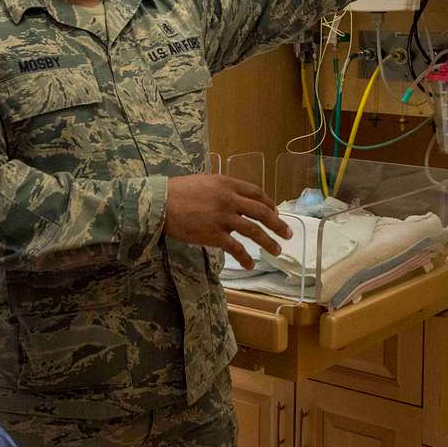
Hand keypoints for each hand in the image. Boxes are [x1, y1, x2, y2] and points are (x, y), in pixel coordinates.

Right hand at [163, 175, 291, 269]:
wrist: (160, 203)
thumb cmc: (177, 191)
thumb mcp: (204, 182)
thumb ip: (221, 189)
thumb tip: (233, 200)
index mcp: (227, 183)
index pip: (256, 192)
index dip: (269, 203)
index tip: (275, 212)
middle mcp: (230, 199)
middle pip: (262, 211)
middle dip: (278, 223)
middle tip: (287, 233)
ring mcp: (223, 217)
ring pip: (254, 231)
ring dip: (268, 242)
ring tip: (277, 250)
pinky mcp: (214, 234)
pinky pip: (236, 248)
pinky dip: (245, 258)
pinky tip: (249, 264)